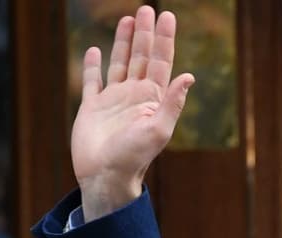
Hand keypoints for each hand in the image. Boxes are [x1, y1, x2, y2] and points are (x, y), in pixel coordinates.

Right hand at [73, 5, 193, 219]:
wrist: (106, 177)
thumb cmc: (135, 157)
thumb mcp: (158, 130)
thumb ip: (172, 103)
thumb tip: (189, 76)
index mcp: (152, 98)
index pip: (160, 62)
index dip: (164, 39)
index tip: (167, 17)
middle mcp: (134, 95)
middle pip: (140, 56)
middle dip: (144, 33)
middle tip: (147, 9)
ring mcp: (113, 100)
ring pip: (119, 63)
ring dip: (123, 42)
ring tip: (127, 19)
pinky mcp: (92, 108)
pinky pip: (93, 81)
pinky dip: (93, 66)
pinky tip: (95, 50)